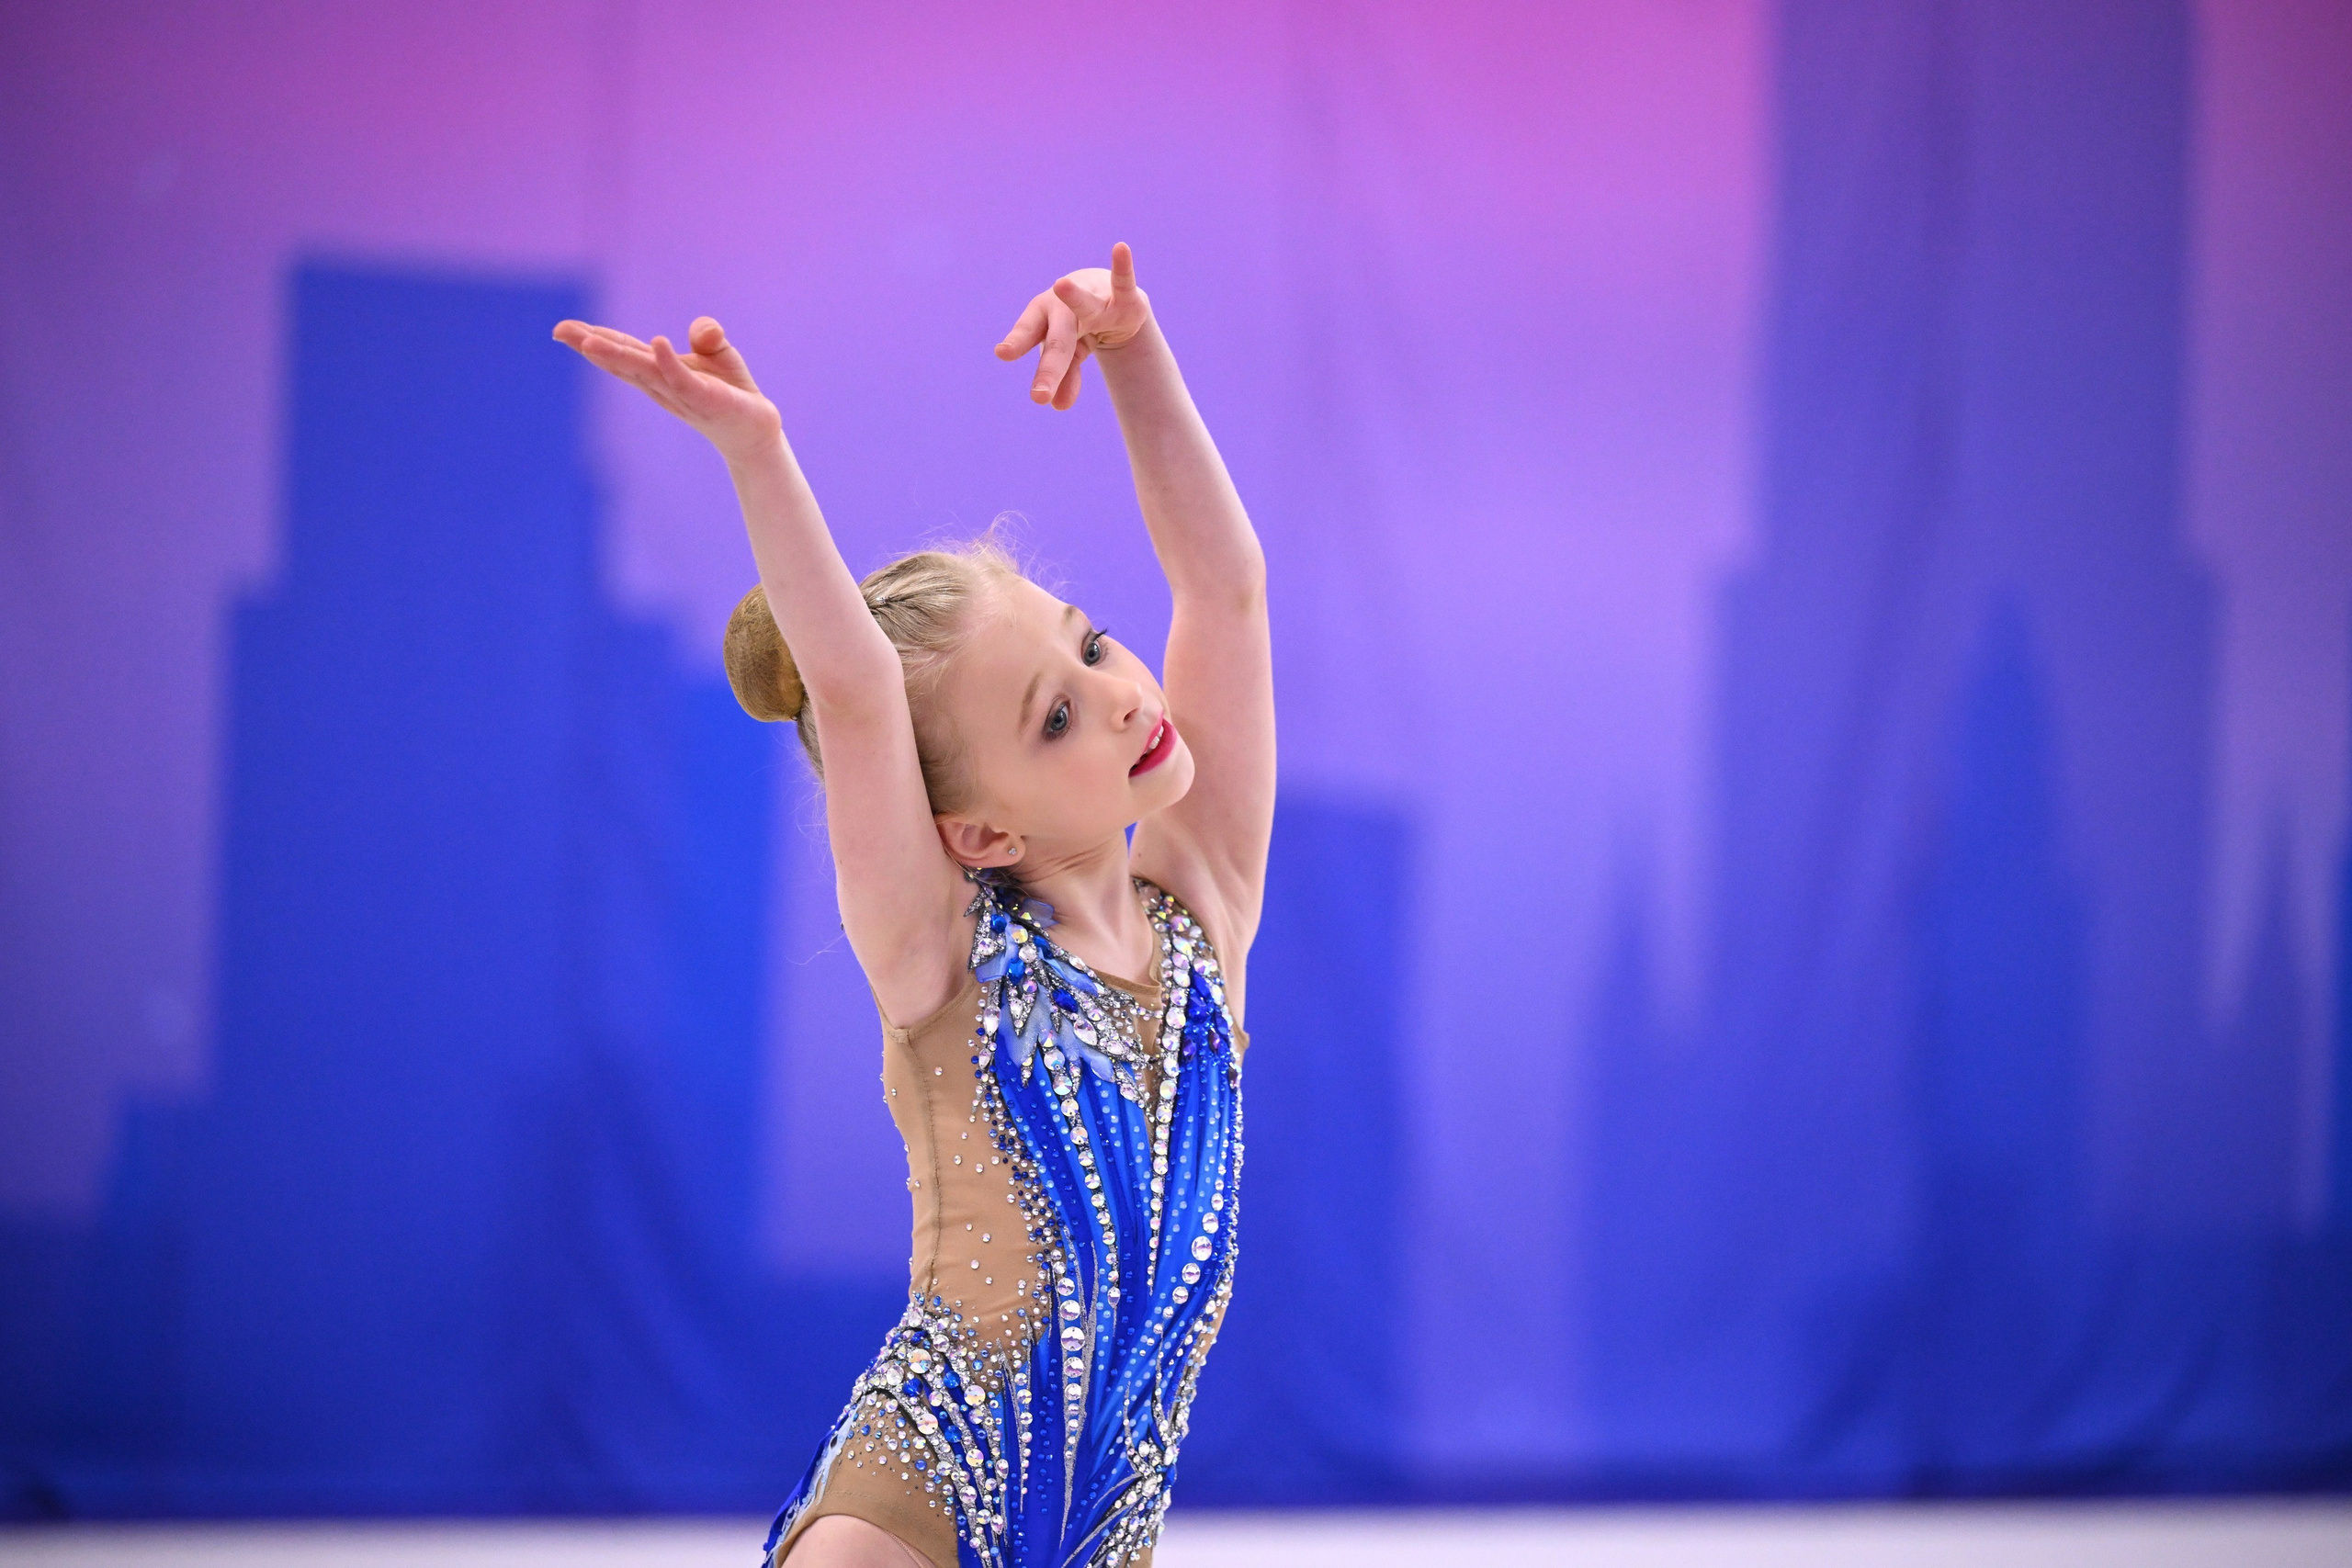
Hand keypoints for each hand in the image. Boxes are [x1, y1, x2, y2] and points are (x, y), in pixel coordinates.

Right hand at [551, 315, 781, 461]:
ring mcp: (682, 394)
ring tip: (589, 340)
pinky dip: (670, 363)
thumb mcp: (716, 351)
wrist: (755, 428)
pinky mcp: (706, 400)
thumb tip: (702, 332)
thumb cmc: (730, 389)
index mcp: (657, 371)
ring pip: (644, 371)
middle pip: (623, 361)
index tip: (561, 328)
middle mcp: (662, 385)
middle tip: (559, 331)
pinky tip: (658, 343)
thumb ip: (705, 333)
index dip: (593, 339)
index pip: (623, 351)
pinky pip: (684, 380)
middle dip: (591, 346)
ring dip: (617, 355)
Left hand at [994, 241, 1152, 409]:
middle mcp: (1063, 306)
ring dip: (1074, 296)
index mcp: (1044, 319)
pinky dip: (1122, 267)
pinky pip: (1123, 281)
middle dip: (1050, 369)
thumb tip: (1058, 406)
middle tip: (1039, 396)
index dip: (1017, 342)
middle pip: (1058, 341)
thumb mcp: (1072, 352)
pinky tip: (1120, 248)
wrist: (1108, 294)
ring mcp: (1093, 299)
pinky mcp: (1122, 296)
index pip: (1030, 334)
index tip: (1003, 352)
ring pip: (1083, 306)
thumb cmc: (1079, 324)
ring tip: (1061, 285)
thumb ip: (1065, 376)